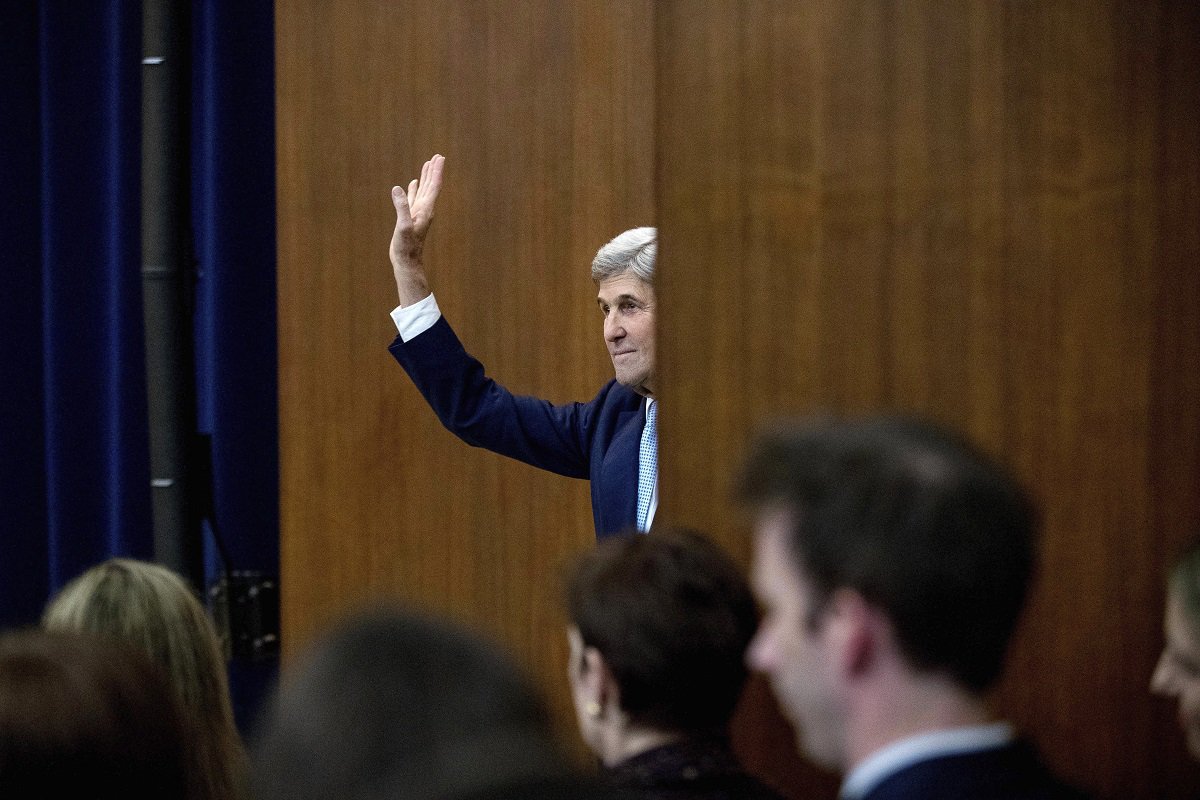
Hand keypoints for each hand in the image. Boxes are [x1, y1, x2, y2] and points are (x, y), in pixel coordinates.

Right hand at [390, 154, 444, 304]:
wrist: (407, 262)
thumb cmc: (406, 247)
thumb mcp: (403, 227)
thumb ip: (402, 208)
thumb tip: (398, 188)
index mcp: (425, 209)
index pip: (434, 186)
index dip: (437, 171)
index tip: (440, 158)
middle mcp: (424, 210)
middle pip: (431, 186)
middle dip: (434, 170)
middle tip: (438, 156)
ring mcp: (417, 213)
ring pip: (423, 191)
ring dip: (426, 177)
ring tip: (428, 164)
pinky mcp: (410, 218)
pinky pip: (413, 199)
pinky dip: (414, 189)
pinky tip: (413, 183)